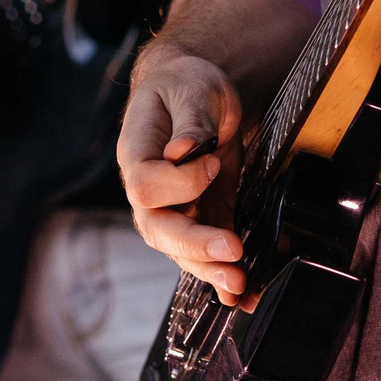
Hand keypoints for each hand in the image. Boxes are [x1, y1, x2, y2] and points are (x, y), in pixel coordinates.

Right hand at [118, 48, 249, 303]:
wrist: (192, 94)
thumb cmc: (186, 85)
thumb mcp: (192, 88)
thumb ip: (190, 119)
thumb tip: (183, 150)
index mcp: (136, 153)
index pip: (145, 185)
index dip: (179, 183)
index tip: (213, 163)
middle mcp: (147, 189)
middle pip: (158, 229)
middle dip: (196, 245)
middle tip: (233, 251)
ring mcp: (171, 209)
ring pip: (180, 250)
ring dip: (211, 269)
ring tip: (242, 284)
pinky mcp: (198, 218)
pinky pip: (204, 253)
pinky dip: (222, 275)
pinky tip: (244, 295)